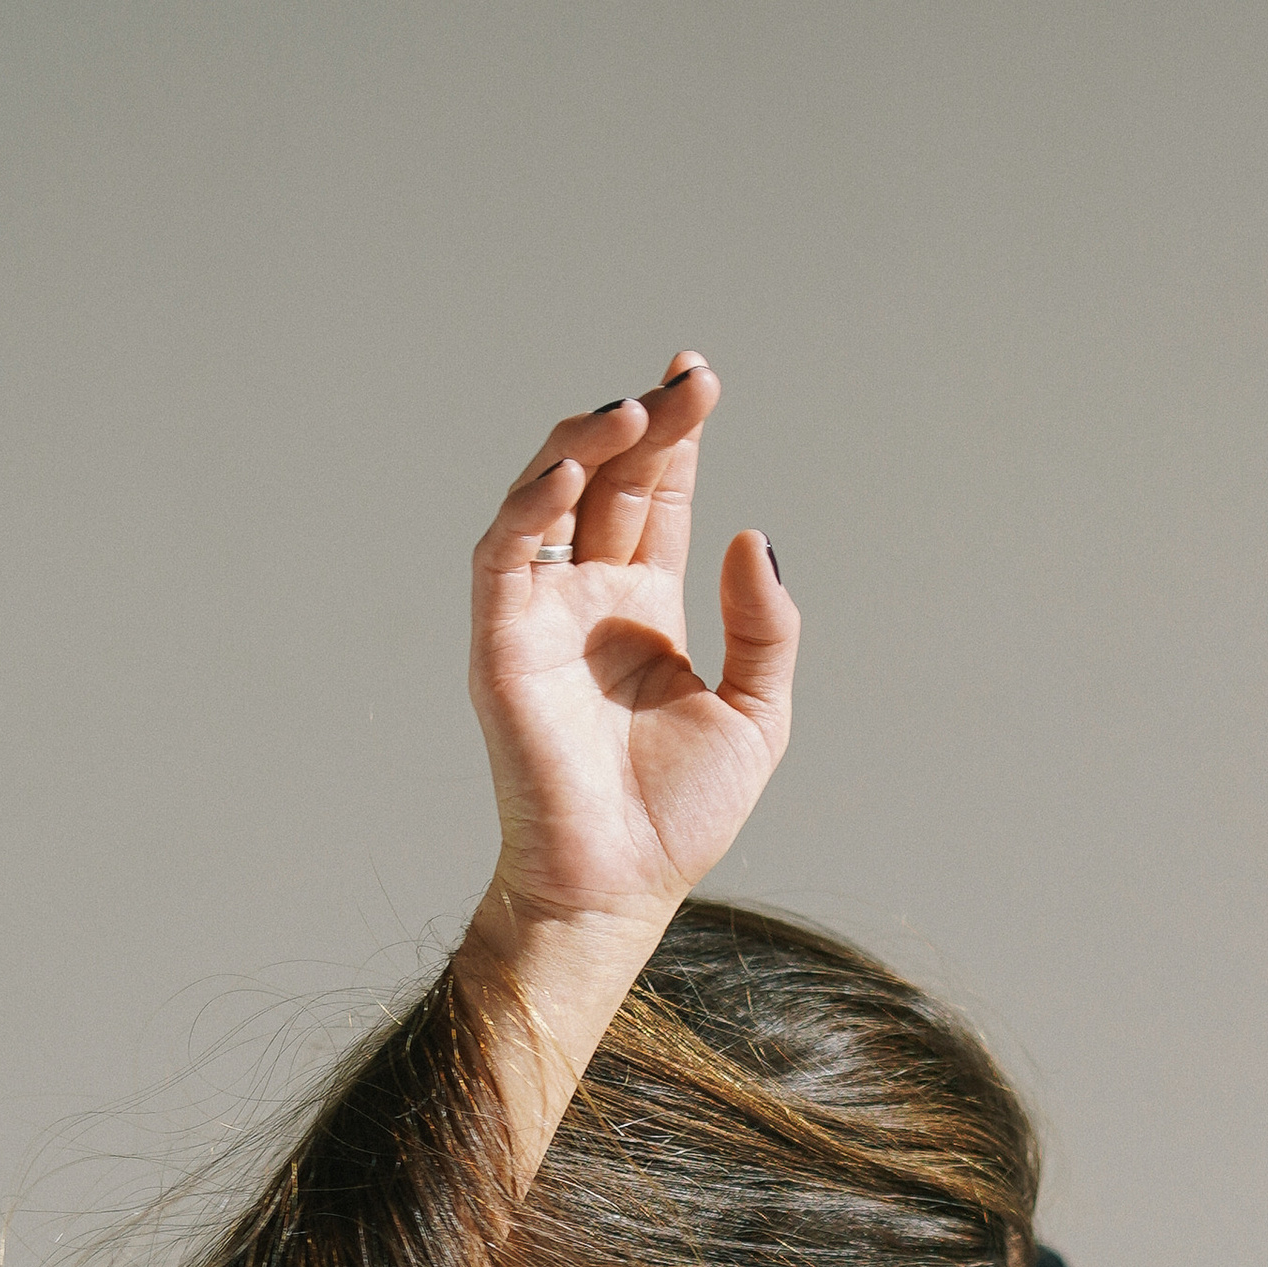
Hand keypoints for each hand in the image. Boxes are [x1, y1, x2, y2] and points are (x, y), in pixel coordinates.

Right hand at [466, 353, 797, 938]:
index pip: (655, 495)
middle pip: (610, 480)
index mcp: (642, 607)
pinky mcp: (501, 642)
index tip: (702, 381)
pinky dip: (534, 503)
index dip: (677, 436)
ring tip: (637, 408)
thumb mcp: (755, 713)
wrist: (618, 885)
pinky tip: (577, 467)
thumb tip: (754, 537)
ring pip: (551, 496)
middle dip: (646, 424)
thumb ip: (766, 629)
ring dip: (589, 443)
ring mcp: (540, 615)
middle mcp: (587, 599)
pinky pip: (507, 552)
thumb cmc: (678, 816)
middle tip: (688, 380)